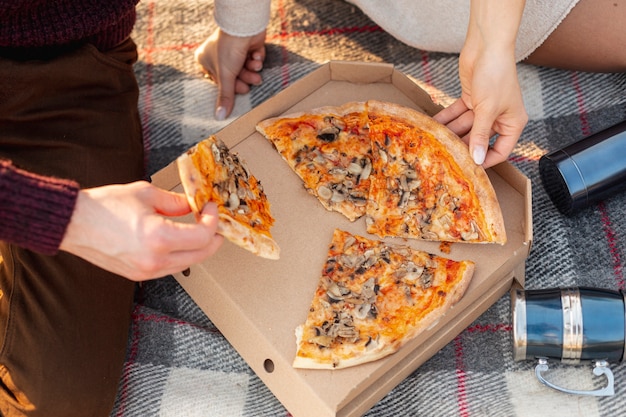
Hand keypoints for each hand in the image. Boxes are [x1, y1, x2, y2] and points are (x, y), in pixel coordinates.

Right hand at [59, 181, 223, 280]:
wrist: (73, 223)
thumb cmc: (103, 207)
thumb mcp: (145, 194)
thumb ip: (175, 201)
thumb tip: (192, 204)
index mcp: (159, 238)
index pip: (203, 236)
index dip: (213, 220)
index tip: (210, 207)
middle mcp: (155, 260)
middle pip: (200, 255)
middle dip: (212, 238)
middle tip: (213, 222)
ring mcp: (146, 271)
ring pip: (187, 264)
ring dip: (198, 248)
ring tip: (198, 230)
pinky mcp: (137, 275)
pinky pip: (170, 268)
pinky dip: (181, 256)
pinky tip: (179, 241)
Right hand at [195, 28, 266, 119]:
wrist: (243, 27)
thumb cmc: (228, 49)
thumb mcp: (226, 77)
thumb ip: (225, 97)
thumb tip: (219, 117)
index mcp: (206, 60)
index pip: (219, 81)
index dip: (231, 86)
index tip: (238, 89)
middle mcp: (218, 55)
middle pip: (234, 77)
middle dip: (245, 79)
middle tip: (251, 80)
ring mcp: (233, 50)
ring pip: (245, 69)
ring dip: (252, 70)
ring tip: (255, 68)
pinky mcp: (247, 46)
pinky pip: (252, 59)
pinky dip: (256, 59)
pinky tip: (255, 55)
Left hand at [434, 47, 526, 167]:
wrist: (487, 46)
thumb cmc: (496, 75)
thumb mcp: (487, 110)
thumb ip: (480, 135)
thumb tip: (477, 159)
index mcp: (513, 123)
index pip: (501, 151)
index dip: (486, 161)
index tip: (469, 169)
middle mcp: (499, 117)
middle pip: (479, 140)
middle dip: (463, 147)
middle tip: (446, 157)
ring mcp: (484, 108)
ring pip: (465, 127)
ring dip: (451, 133)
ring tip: (435, 143)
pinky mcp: (470, 99)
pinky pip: (456, 114)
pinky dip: (445, 119)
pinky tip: (432, 127)